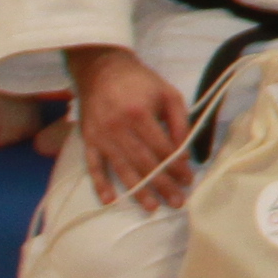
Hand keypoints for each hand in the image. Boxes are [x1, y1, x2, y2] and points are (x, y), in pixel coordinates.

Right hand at [65, 46, 193, 209]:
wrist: (101, 69)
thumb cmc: (140, 82)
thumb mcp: (167, 94)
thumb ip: (179, 122)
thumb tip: (184, 153)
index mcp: (139, 114)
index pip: (162, 148)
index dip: (176, 166)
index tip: (188, 180)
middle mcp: (118, 128)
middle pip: (144, 163)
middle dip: (162, 185)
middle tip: (177, 202)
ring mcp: (101, 136)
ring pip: (121, 168)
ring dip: (137, 190)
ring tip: (152, 207)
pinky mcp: (88, 140)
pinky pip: (93, 165)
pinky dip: (100, 184)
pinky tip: (110, 200)